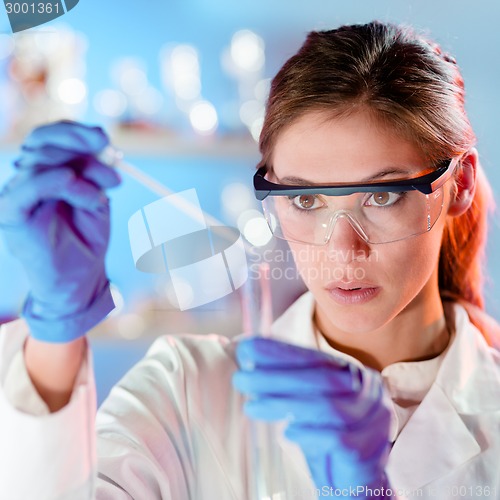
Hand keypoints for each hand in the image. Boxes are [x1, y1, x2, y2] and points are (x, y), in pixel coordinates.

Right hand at [0, 121, 120, 341]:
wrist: (79, 279)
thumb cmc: (87, 240)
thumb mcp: (98, 199)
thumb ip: (96, 174)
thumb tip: (104, 148)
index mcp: (47, 171)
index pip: (51, 137)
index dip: (75, 131)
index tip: (104, 138)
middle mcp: (29, 178)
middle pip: (42, 141)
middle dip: (78, 141)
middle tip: (108, 151)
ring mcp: (18, 194)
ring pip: (39, 161)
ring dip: (80, 171)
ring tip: (101, 196)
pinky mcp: (12, 214)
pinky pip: (28, 188)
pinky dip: (55, 181)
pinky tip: (82, 190)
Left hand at [233, 337, 392, 495]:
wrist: (354, 483)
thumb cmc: (326, 437)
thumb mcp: (306, 403)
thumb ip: (287, 380)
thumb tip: (246, 353)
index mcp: (352, 374)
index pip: (316, 358)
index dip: (282, 352)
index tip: (248, 349)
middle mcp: (368, 392)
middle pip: (322, 379)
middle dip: (277, 377)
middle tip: (241, 379)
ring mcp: (374, 420)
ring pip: (328, 407)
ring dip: (284, 404)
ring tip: (252, 407)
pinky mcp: (370, 451)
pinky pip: (338, 439)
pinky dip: (309, 434)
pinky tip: (287, 433)